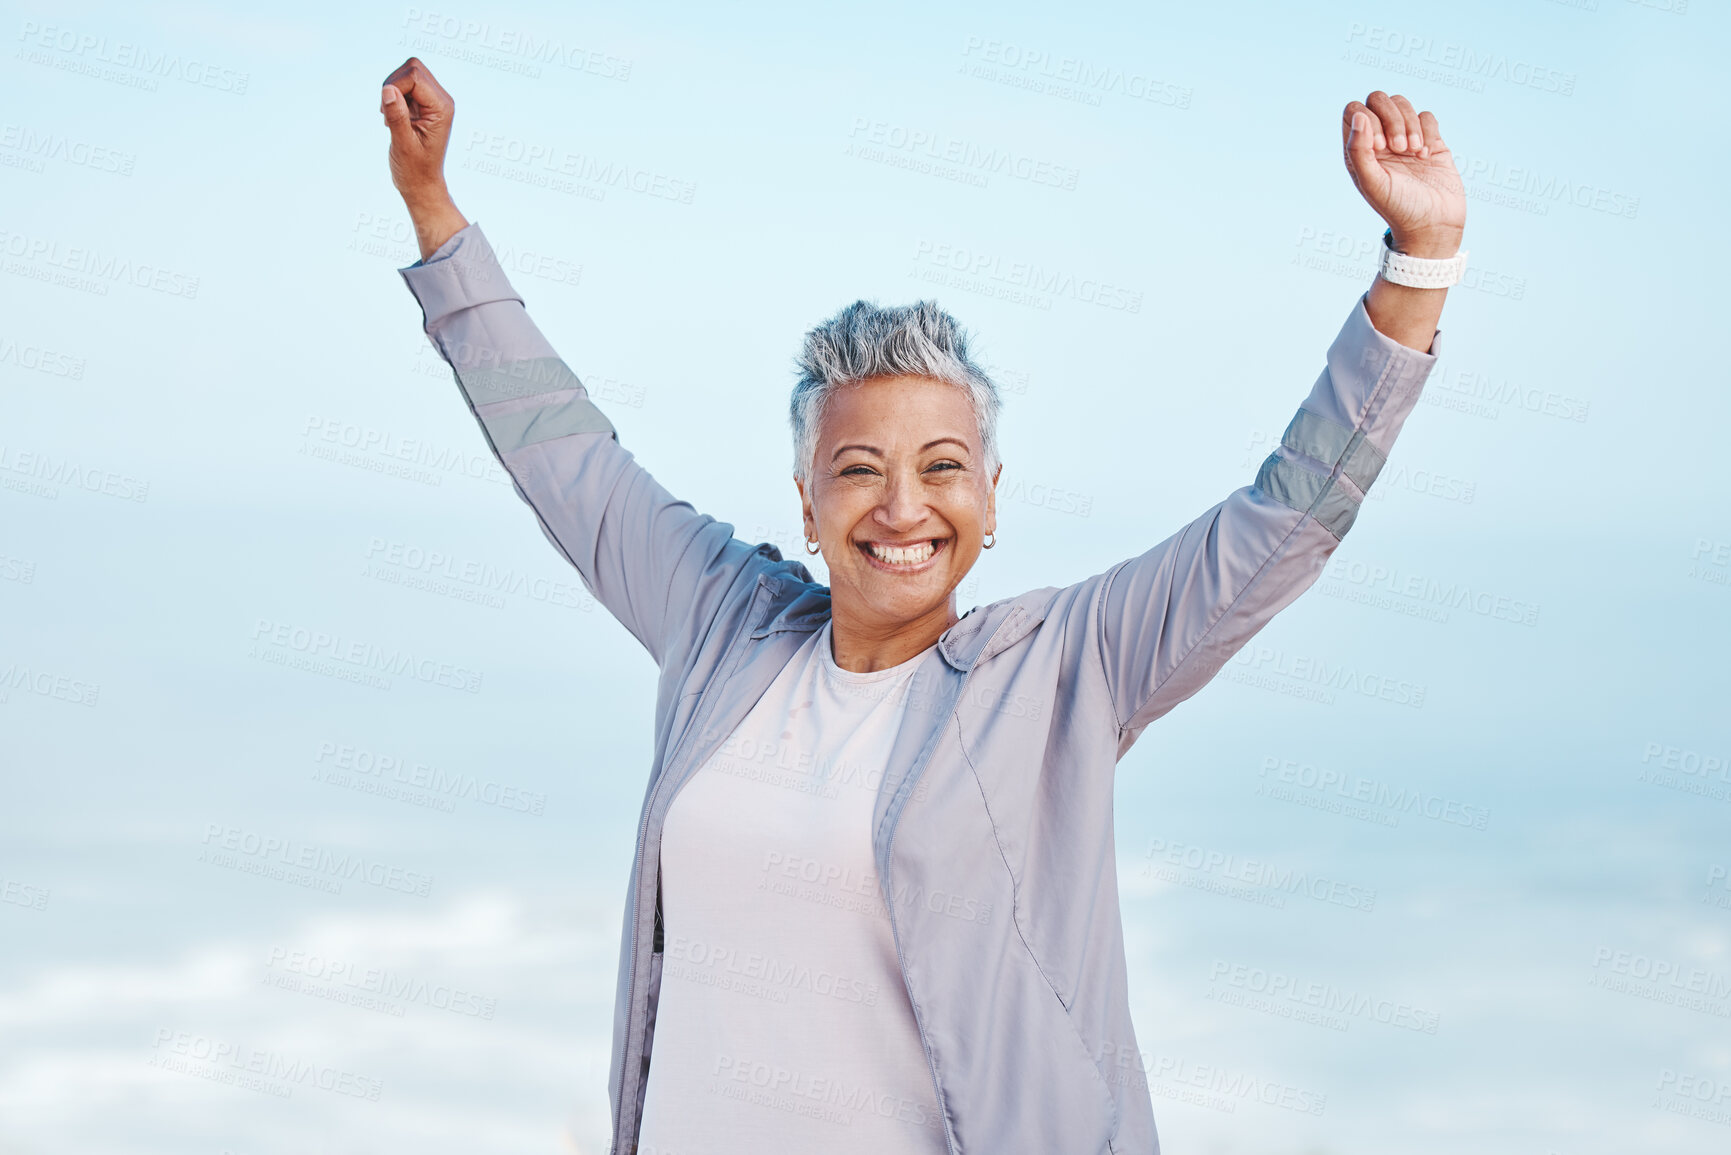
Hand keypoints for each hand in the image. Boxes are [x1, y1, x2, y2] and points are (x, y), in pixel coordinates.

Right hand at [381, 58, 467, 257]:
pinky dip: (393, 97)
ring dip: (392, 91)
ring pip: (407, 73)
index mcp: (442, 108)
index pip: (414, 76)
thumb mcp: (403, 144)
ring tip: (391, 118)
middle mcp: (441, 100)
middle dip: (394, 85)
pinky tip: (394, 119)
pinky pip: (404, 85)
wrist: (421, 184)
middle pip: (412, 67)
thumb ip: (397, 116)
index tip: (388, 114)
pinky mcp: (423, 104)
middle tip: (389, 113)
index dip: (395, 88)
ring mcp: (433, 101)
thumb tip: (388, 89)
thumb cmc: (415, 170)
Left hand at [1341, 92, 1465, 258]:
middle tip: (1399, 149)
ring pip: (1403, 104)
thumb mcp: (1373, 182)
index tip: (1380, 146)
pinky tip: (1426, 156)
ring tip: (1414, 153)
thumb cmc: (1398, 208)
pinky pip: (1426, 115)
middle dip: (1392, 118)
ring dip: (1410, 125)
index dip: (1368, 119)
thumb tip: (1357, 115)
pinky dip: (1428, 131)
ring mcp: (1404, 138)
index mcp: (1359, 150)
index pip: (1354, 111)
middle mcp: (1379, 141)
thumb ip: (1358, 150)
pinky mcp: (1429, 139)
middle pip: (1379, 100)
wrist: (1433, 224)